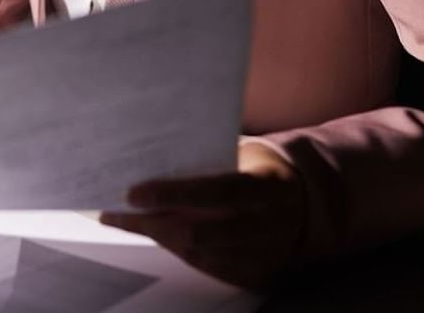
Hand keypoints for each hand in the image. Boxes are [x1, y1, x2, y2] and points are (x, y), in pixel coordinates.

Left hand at [99, 141, 305, 289]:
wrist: (307, 204)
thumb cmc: (260, 168)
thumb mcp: (245, 152)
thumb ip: (209, 154)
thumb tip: (153, 148)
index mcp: (265, 187)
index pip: (214, 192)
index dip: (172, 195)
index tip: (131, 193)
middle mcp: (266, 226)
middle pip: (201, 232)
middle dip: (153, 223)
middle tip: (116, 212)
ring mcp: (263, 256)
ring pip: (199, 254)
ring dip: (158, 237)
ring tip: (124, 220)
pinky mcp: (255, 274)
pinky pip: (207, 267)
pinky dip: (177, 250)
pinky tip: (154, 233)